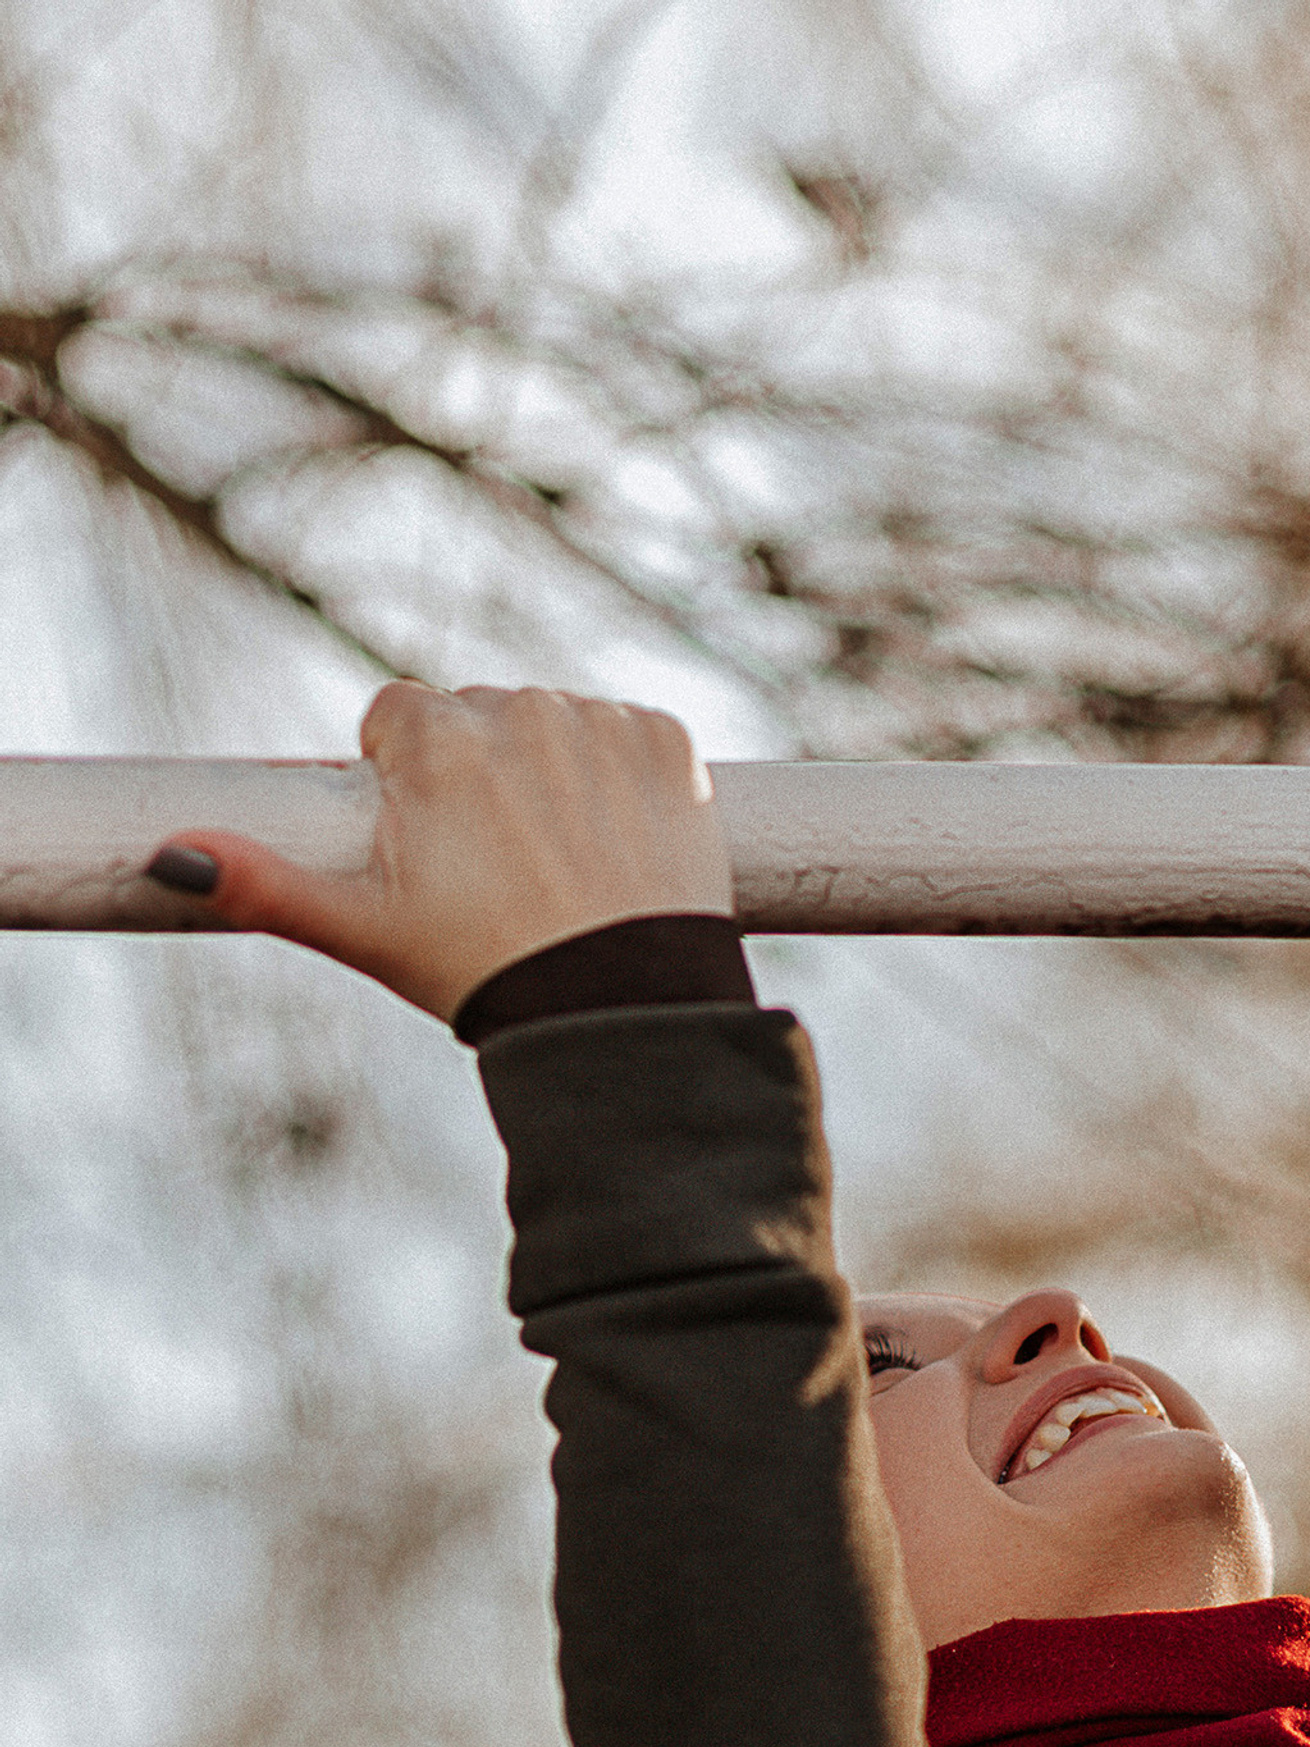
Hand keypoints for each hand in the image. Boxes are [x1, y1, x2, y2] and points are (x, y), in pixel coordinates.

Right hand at [148, 683, 732, 1021]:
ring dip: (554, 770)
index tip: (433, 845)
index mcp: (438, 738)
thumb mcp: (364, 932)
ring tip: (560, 861)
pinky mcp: (674, 746)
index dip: (406, 780)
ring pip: (556, 722)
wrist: (624, 1012)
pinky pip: (632, 734)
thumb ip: (265, 885)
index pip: (396, 716)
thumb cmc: (487, 972)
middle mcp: (524, 711)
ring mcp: (605, 726)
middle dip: (481, 773)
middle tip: (499, 866)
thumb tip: (176, 855)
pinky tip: (617, 842)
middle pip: (479, 715)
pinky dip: (626, 776)